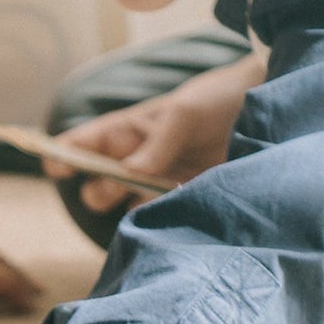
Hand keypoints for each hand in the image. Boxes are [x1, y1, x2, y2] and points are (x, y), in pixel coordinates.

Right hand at [42, 52, 265, 216]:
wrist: (268, 115)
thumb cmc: (219, 100)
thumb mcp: (185, 113)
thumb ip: (155, 146)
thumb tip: (128, 177)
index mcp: (126, 132)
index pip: (81, 144)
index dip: (62, 155)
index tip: (56, 167)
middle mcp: (134, 160)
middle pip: (95, 187)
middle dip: (101, 191)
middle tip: (125, 183)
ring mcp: (155, 184)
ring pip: (122, 208)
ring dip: (130, 209)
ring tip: (157, 196)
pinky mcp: (178, 201)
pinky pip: (154, 221)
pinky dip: (156, 223)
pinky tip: (174, 211)